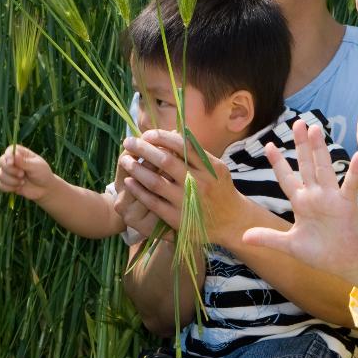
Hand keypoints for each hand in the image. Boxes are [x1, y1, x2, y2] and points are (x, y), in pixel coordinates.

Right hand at [0, 145, 56, 201]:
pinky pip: (0, 185)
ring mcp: (9, 172)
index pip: (9, 150)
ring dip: (11, 180)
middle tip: (22, 174)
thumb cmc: (42, 174)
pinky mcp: (7, 183)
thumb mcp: (36, 166)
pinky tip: (18, 188)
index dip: (8, 156)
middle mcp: (12, 161)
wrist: (44, 189)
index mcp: (20, 153)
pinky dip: (9, 188)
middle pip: (1, 162)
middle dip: (10, 170)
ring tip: (23, 182)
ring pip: (0, 174)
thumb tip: (14, 155)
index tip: (11, 163)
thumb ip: (24, 162)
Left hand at [120, 130, 258, 245]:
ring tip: (125, 160)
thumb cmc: (220, 191)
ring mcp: (187, 202)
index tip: (147, 134)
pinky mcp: (177, 219)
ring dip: (137, 169)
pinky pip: (153, 202)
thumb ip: (197, 153)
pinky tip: (129, 182)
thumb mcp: (217, 168)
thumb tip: (173, 134)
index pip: (182, 146)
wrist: (232, 223)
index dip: (162, 137)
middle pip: (165, 161)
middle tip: (128, 142)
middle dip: (143, 149)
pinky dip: (139, 191)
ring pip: (156, 182)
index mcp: (210, 167)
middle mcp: (199, 183)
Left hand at [241, 121, 357, 280]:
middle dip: (301, 145)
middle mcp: (315, 195)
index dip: (278, 162)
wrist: (343, 263)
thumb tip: (243, 237)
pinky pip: (351, 185)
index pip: (287, 177)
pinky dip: (355, 171)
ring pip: (324, 169)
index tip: (268, 145)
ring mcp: (331, 198)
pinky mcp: (347, 205)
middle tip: (298, 123)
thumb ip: (268, 237)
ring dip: (320, 150)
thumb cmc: (318, 252)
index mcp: (301, 202)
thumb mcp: (290, 245)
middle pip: (306, 165)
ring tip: (316, 129)